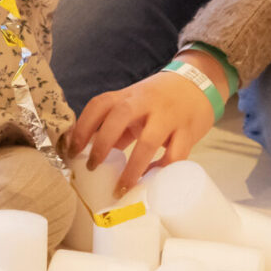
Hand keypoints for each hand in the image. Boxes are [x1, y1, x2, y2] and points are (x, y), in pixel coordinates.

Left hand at [65, 53, 224, 196]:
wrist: (198, 83)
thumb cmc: (158, 99)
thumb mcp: (134, 106)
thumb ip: (115, 127)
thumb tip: (88, 152)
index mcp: (128, 96)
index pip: (99, 104)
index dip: (82, 127)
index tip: (72, 151)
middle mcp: (146, 102)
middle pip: (120, 116)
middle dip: (102, 144)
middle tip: (92, 168)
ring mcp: (169, 115)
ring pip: (149, 141)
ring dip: (133, 167)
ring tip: (122, 188)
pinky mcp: (188, 130)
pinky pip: (176, 154)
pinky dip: (162, 169)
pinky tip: (152, 179)